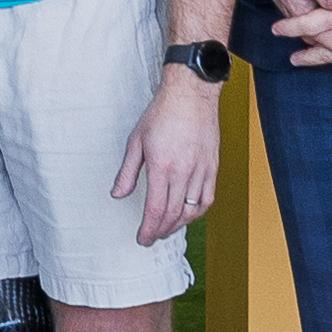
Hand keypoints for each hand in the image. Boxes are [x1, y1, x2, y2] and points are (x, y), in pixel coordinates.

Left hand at [117, 69, 224, 243]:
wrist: (191, 94)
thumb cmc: (163, 113)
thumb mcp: (137, 140)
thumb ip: (128, 171)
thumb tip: (118, 193)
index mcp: (162, 166)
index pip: (156, 209)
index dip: (148, 229)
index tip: (142, 238)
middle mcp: (184, 171)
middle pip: (173, 214)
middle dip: (161, 231)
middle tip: (152, 237)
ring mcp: (201, 170)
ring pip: (192, 210)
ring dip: (178, 225)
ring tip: (167, 229)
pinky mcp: (212, 166)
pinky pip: (207, 198)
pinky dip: (197, 212)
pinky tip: (188, 214)